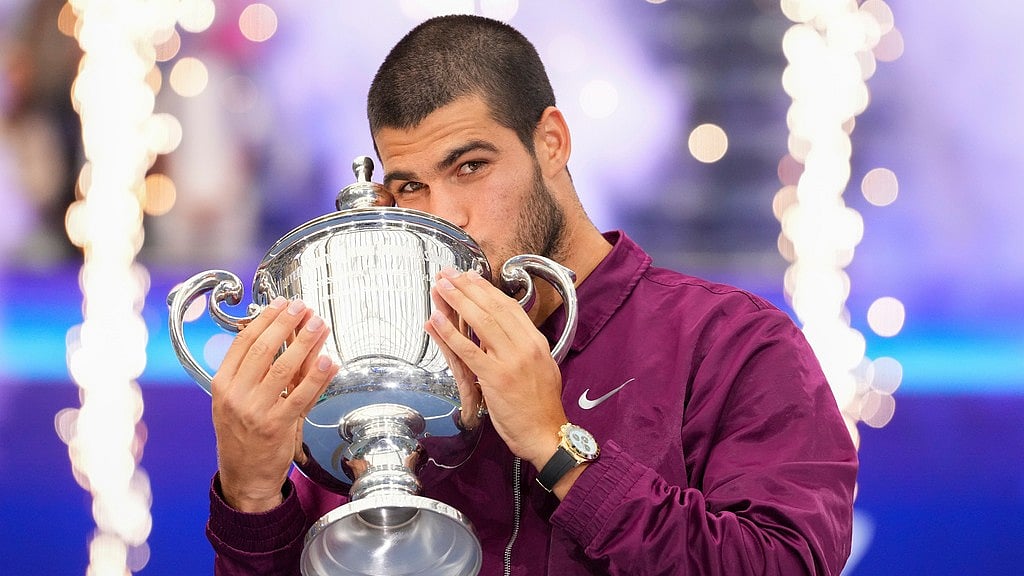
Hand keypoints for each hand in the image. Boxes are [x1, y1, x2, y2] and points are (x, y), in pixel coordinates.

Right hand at [210, 297, 338, 511]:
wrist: (245, 476)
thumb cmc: (244, 434)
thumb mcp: (238, 399)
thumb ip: (256, 371)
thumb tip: (282, 334)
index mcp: (222, 384)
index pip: (243, 343)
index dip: (264, 320)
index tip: (281, 304)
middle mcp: (235, 396)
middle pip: (263, 350)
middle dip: (286, 324)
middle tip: (303, 307)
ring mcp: (255, 411)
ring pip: (283, 369)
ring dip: (305, 343)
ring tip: (319, 325)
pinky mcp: (277, 426)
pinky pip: (301, 395)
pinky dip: (316, 376)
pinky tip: (328, 360)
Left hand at [424, 267, 565, 468]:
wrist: (546, 434)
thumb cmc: (541, 407)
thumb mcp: (542, 368)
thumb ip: (524, 349)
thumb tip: (507, 334)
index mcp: (536, 342)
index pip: (509, 307)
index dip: (487, 289)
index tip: (470, 276)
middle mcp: (525, 345)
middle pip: (492, 307)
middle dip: (468, 287)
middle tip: (449, 273)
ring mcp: (510, 360)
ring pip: (480, 321)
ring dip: (457, 300)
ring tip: (441, 285)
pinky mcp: (495, 377)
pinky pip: (468, 349)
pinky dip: (450, 332)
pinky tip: (437, 319)